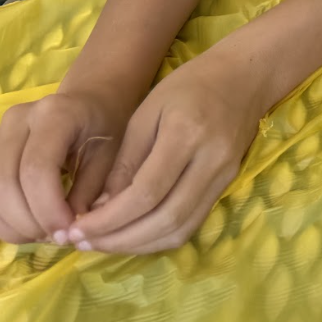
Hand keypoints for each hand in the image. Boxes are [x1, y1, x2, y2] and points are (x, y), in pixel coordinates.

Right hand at [0, 89, 132, 244]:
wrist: (88, 106)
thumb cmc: (103, 130)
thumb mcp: (111, 156)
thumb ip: (91, 192)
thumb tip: (70, 232)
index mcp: (54, 114)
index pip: (35, 169)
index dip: (47, 208)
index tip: (67, 231)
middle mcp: (15, 121)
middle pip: (3, 184)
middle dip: (28, 222)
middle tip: (55, 236)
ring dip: (10, 227)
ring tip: (42, 233)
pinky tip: (22, 228)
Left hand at [63, 56, 263, 255]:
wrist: (246, 76)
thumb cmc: (190, 84)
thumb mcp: (147, 111)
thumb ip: (126, 160)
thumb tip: (100, 208)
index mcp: (186, 134)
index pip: (146, 193)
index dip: (108, 220)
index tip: (75, 230)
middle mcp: (211, 161)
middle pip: (165, 219)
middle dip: (119, 239)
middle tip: (83, 243)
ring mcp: (224, 176)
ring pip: (180, 229)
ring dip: (139, 245)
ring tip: (104, 243)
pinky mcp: (228, 185)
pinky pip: (192, 223)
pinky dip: (159, 237)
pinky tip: (134, 234)